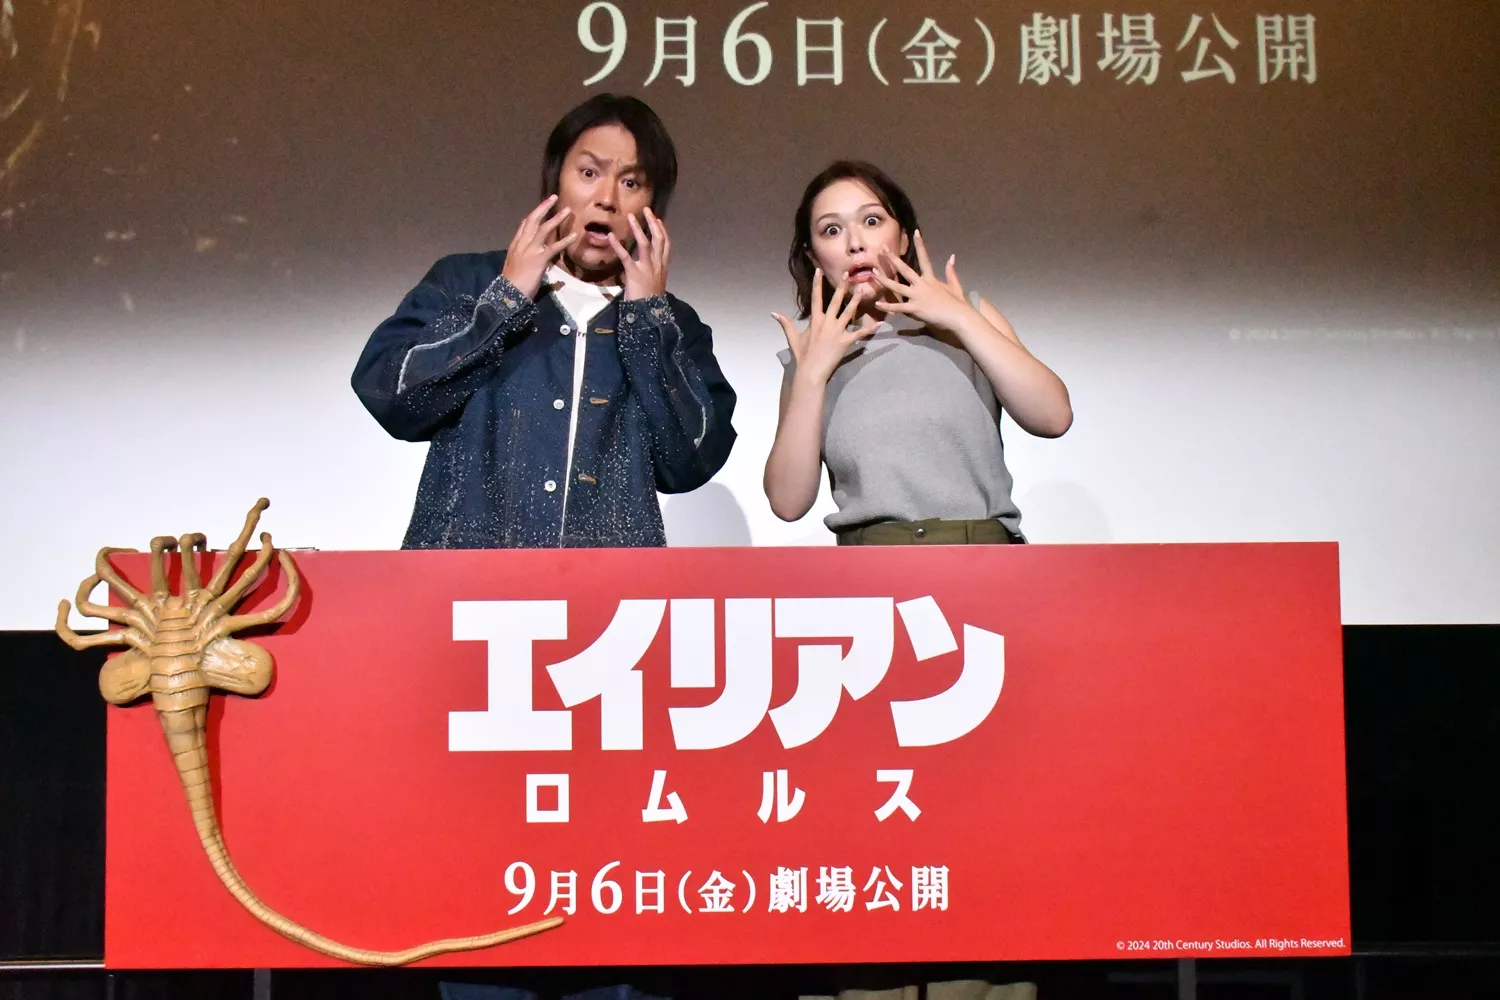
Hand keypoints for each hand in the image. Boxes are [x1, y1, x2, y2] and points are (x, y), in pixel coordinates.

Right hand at [500, 195, 575, 299]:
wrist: (508, 294)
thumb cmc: (512, 283)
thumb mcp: (516, 266)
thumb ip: (527, 260)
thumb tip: (540, 262)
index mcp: (515, 244)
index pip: (524, 224)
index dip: (534, 214)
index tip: (542, 207)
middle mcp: (522, 243)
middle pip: (533, 220)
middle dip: (543, 207)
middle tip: (554, 198)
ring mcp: (530, 250)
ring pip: (544, 229)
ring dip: (556, 218)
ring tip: (567, 211)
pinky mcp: (539, 259)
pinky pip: (554, 247)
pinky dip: (565, 241)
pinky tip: (574, 236)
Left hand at [608, 207, 669, 299]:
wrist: (648, 314)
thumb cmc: (650, 302)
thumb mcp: (654, 285)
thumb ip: (651, 274)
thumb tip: (643, 268)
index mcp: (662, 267)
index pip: (666, 245)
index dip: (662, 231)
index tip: (658, 220)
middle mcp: (657, 265)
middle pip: (659, 239)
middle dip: (653, 223)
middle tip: (647, 210)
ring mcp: (647, 268)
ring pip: (645, 243)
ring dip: (638, 228)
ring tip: (630, 216)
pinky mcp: (635, 273)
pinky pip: (626, 256)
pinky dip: (618, 245)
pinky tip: (611, 237)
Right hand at [773, 269, 877, 385]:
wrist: (811, 371)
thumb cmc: (802, 356)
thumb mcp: (793, 338)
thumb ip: (785, 324)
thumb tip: (773, 313)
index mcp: (815, 320)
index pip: (815, 297)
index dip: (817, 283)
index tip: (819, 271)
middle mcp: (827, 322)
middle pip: (835, 301)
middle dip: (841, 286)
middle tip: (848, 275)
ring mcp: (837, 331)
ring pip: (848, 312)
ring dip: (856, 300)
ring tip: (862, 290)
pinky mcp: (846, 341)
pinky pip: (860, 333)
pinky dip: (870, 328)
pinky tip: (880, 323)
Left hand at [872, 230, 975, 332]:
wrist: (958, 317)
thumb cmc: (957, 303)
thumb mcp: (955, 285)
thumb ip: (951, 271)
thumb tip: (952, 256)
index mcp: (931, 279)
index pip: (924, 258)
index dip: (920, 245)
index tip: (916, 232)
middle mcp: (922, 285)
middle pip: (905, 269)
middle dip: (893, 259)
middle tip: (883, 249)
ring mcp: (917, 296)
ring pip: (897, 287)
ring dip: (884, 280)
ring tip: (873, 273)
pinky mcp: (915, 309)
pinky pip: (898, 308)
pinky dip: (887, 307)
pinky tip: (877, 304)